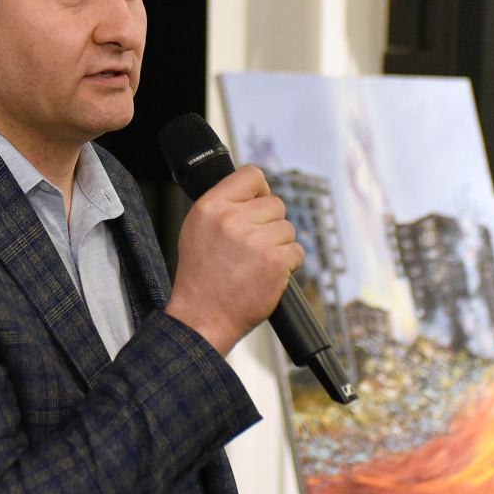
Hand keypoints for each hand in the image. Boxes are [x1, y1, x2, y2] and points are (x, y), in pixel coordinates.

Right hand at [165, 165, 303, 355]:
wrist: (201, 318)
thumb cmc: (200, 278)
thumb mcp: (197, 229)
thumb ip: (224, 206)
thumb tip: (255, 192)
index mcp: (211, 207)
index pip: (251, 175)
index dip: (260, 191)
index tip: (258, 206)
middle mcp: (232, 219)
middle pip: (275, 204)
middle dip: (270, 224)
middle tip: (252, 247)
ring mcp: (255, 240)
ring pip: (287, 228)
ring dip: (278, 246)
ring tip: (255, 264)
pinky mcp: (275, 262)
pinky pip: (297, 251)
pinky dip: (287, 264)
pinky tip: (266, 275)